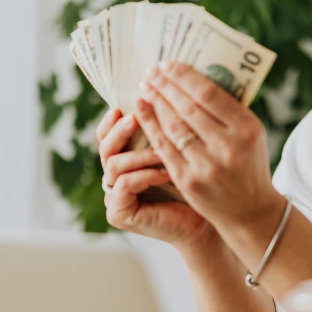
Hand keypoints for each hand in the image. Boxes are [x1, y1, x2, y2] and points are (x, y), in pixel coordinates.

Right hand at [95, 108, 216, 248]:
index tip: (124, 105)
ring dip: (140, 155)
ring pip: (114, 164)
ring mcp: (114, 197)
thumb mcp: (178, 149)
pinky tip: (166, 173)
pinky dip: (145, 175)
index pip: (107, 134)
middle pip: (104, 147)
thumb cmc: (198, 184)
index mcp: (124, 159)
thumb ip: (164, 127)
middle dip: (120, 131)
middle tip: (136, 118)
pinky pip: (124, 185)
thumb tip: (160, 89)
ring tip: (163, 152)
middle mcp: (114, 177)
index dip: (112, 120)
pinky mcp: (119, 213)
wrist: (206, 223)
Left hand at [134, 62, 284, 233]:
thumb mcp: (251, 134)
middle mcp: (228, 146)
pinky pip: (163, 147)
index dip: (184, 77)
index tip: (168, 64)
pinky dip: (150, 125)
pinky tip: (140, 110)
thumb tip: (193, 78)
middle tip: (152, 71)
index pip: (209, 94)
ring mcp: (206, 165)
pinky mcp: (188, 180)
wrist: (250, 211)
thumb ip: (228, 110)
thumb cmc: (248, 164)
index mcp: (246, 128)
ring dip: (155, 102)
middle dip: (166, 86)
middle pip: (188, 107)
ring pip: (173, 126)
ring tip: (145, 87)